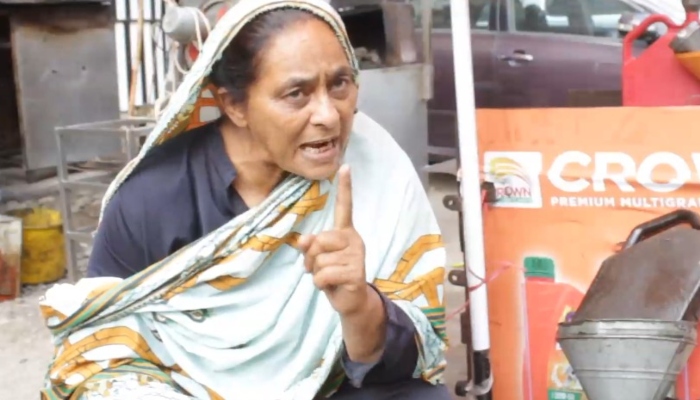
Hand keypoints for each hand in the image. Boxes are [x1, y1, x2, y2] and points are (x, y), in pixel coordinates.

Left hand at [298, 164, 368, 315]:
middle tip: (318, 269)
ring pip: (319, 260)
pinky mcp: (355, 272)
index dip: (345, 188)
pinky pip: (324, 274)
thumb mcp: (318, 259)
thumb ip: (310, 246)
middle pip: (319, 240)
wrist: (351, 302)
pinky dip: (320, 284)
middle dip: (311, 258)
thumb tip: (302, 240)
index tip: (345, 166)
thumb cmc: (333, 276)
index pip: (344, 207)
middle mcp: (353, 239)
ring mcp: (356, 255)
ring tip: (328, 278)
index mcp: (345, 232)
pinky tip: (331, 286)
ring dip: (316, 273)